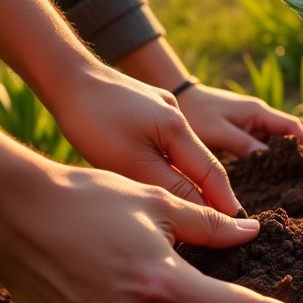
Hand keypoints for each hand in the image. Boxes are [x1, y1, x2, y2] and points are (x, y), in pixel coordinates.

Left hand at [50, 67, 243, 213]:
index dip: (224, 201)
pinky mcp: (144, 107)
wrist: (66, 76)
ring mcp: (161, 108)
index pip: (211, 173)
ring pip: (182, 152)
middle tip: (220, 224)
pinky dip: (168, 162)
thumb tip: (203, 209)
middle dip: (211, 192)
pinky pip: (165, 141)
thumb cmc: (93, 121)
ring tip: (193, 207)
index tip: (237, 226)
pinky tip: (159, 175)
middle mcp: (177, 116)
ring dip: (188, 179)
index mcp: (178, 128)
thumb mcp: (131, 162)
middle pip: (201, 162)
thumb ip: (170, 185)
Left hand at [176, 83, 302, 160]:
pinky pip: (269, 141)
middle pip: (294, 130)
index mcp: (258, 112)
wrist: (179, 99)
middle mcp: (260, 115)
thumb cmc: (196, 114)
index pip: (293, 126)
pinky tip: (285, 164)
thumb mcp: (218, 132)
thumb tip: (270, 161)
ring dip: (298, 148)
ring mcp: (254, 122)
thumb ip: (244, 146)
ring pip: (283, 136)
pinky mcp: (246, 130)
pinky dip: (281, 151)